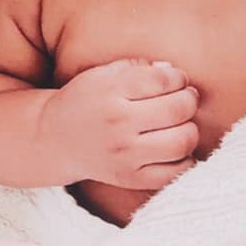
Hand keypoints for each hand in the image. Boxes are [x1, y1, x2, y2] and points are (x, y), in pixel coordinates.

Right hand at [38, 59, 200, 190]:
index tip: (177, 80)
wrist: (54, 139)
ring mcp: (124, 155)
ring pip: (181, 142)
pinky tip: (175, 149)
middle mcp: (118, 123)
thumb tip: (175, 74)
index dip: (179, 78)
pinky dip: (185, 160)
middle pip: (177, 110)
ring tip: (182, 124)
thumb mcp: (102, 74)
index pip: (163, 80)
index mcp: (110, 91)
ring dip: (190, 130)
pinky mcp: (130, 178)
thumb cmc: (85, 100)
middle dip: (189, 100)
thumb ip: (138, 67)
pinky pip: (175, 173)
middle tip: (185, 99)